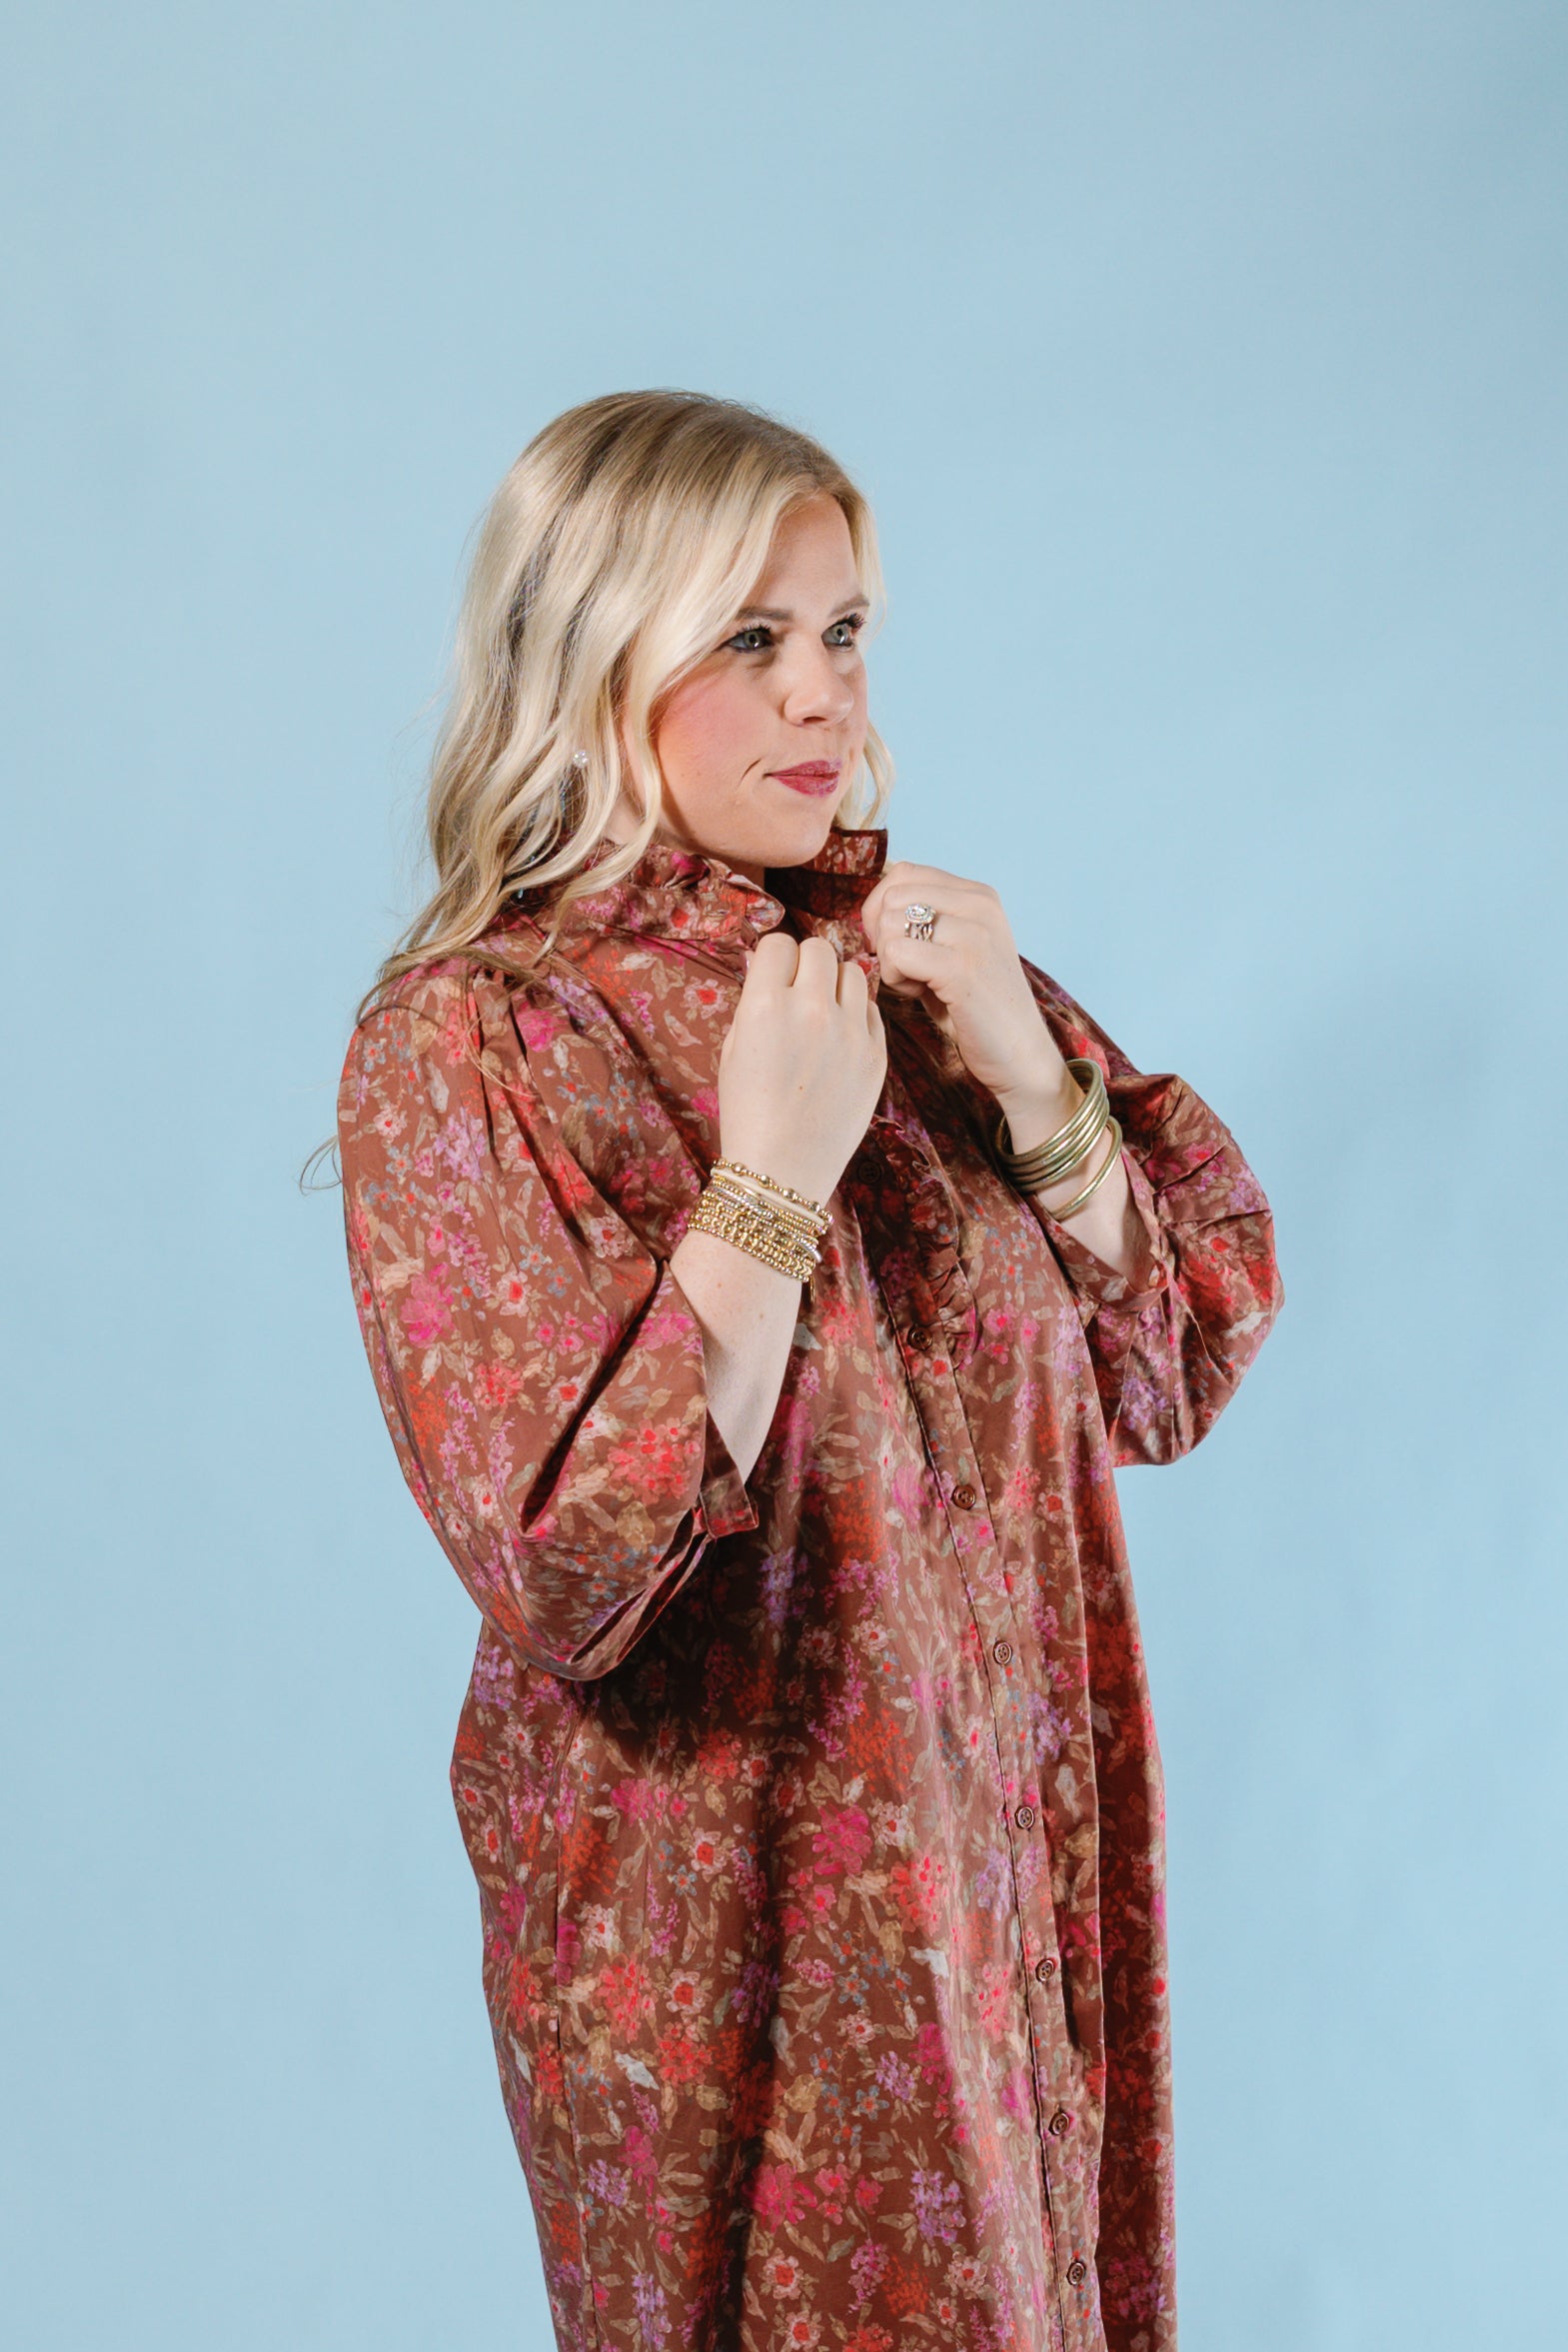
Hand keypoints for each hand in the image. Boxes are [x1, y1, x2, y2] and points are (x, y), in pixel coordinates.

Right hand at [716, 932, 887, 1202]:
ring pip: (853, 971)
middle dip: (807, 963)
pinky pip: (872, 1008)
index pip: (778, 943)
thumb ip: (756, 1004)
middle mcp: (811, 1010)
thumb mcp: (734, 1050)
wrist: (782, 1170)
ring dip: (837, 982)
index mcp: (765, 1006)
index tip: (774, 975)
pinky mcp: (876, 1054)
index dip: (774, 958)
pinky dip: (857, 1013)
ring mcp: (849, 1032)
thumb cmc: (749, 1113)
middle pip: (820, 947)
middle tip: (800, 990)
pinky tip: (841, 1037)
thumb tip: (775, 973)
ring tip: (824, 1010)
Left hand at [858, 860, 1073, 1129]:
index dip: (882, 910)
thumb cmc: (975, 1005)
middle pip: (891, 896)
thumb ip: (923, 919)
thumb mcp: (953, 947)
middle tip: (910, 970)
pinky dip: (896, 979)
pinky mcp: (962, 967)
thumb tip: (873, 906)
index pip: (903, 873)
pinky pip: (896, 954)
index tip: (898, 945)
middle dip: (884, 936)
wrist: (1018, 1054)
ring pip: (889, 924)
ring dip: (891, 961)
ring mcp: (974, 933)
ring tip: (920, 984)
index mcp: (978, 894)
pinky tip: (921, 995)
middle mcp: (980, 904)